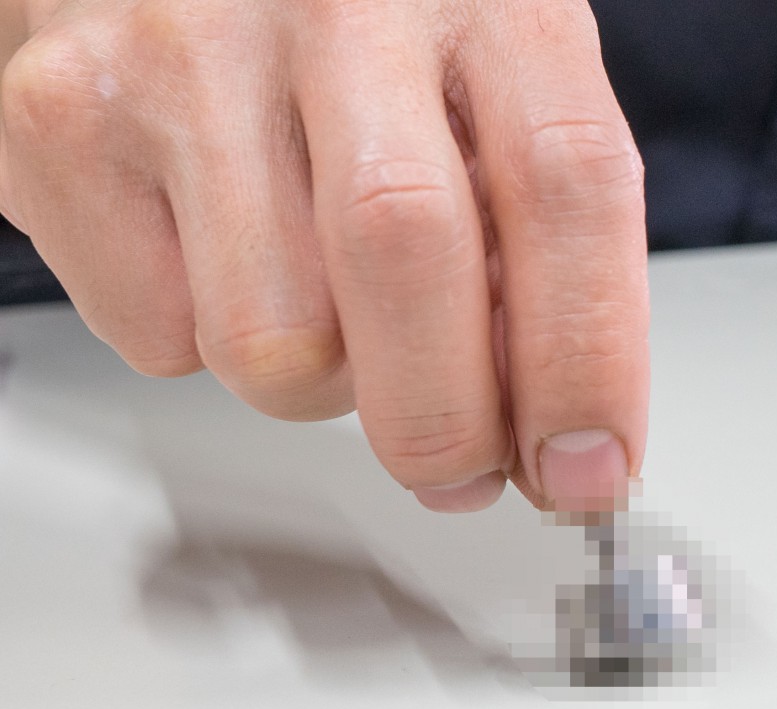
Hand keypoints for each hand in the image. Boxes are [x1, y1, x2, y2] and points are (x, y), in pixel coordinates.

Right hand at [0, 0, 648, 511]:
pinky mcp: (64, 120)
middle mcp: (335, 7)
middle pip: (406, 260)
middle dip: (447, 424)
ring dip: (323, 382)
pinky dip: (210, 342)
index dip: (587, 358)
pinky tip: (224, 258)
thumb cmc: (366, 25)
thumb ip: (530, 231)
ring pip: (272, 343)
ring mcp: (187, 56)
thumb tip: (535, 422)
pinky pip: (160, 337)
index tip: (587, 467)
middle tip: (462, 469)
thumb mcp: (492, 81)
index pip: (566, 183)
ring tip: (327, 303)